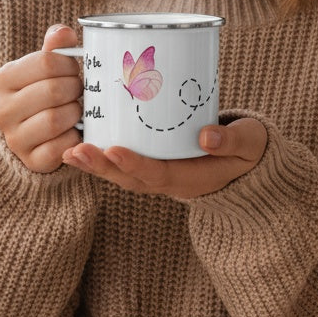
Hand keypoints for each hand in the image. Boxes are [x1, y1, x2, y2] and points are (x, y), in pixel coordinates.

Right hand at [0, 24, 83, 172]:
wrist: (30, 133)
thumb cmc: (42, 92)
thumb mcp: (44, 67)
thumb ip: (55, 47)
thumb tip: (64, 33)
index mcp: (4, 78)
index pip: (47, 62)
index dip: (69, 65)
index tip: (73, 70)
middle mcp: (2, 109)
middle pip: (53, 91)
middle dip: (75, 89)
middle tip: (80, 91)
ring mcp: (13, 138)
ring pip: (54, 120)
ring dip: (75, 113)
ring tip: (77, 110)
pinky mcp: (30, 160)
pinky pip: (59, 148)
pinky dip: (73, 139)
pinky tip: (74, 132)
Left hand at [60, 117, 267, 198]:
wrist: (248, 164)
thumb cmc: (248, 151)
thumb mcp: (250, 144)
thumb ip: (232, 141)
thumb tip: (207, 135)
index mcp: (190, 179)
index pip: (156, 174)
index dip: (133, 164)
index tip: (112, 150)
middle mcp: (168, 180)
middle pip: (128, 178)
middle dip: (100, 167)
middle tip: (74, 151)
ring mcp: (158, 173)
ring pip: (120, 173)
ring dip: (94, 164)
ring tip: (68, 149)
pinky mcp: (152, 160)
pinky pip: (123, 161)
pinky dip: (101, 154)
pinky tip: (81, 138)